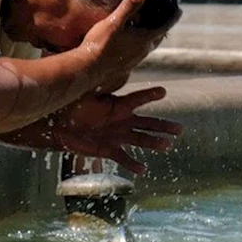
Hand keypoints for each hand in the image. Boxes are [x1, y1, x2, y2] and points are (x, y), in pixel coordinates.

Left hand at [50, 86, 182, 174]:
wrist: (62, 127)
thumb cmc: (73, 108)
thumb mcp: (85, 97)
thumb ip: (95, 88)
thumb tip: (96, 71)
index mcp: (118, 106)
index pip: (137, 99)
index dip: (149, 95)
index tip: (163, 91)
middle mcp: (122, 121)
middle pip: (147, 123)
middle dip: (163, 126)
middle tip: (179, 129)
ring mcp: (118, 136)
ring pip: (140, 139)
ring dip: (154, 143)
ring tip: (167, 145)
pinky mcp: (109, 149)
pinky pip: (123, 157)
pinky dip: (132, 164)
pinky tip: (142, 169)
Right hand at [80, 0, 180, 88]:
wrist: (87, 70)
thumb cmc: (100, 45)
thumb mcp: (113, 23)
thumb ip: (127, 8)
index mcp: (144, 40)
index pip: (164, 27)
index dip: (172, 18)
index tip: (179, 10)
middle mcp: (142, 52)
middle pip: (158, 38)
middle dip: (163, 28)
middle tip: (166, 19)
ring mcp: (133, 61)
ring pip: (148, 47)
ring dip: (151, 38)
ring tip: (149, 29)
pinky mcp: (124, 67)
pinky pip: (137, 53)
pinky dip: (139, 46)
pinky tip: (130, 44)